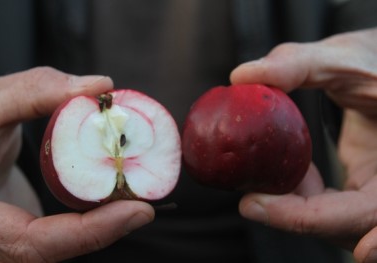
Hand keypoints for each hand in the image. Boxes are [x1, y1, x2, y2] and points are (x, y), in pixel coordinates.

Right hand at [0, 67, 154, 261]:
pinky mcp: (17, 231)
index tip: (139, 211)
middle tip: (144, 204)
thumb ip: (36, 91)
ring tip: (134, 198)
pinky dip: (88, 222)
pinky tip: (110, 197)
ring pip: (57, 250)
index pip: (31, 244)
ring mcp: (0, 242)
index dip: (90, 233)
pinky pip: (56, 237)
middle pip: (52, 254)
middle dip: (103, 232)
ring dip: (100, 228)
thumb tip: (99, 86)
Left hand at [230, 28, 376, 261]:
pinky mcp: (365, 188)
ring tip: (264, 181)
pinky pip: (333, 206)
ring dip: (295, 209)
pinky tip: (290, 169)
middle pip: (346, 229)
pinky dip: (304, 196)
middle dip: (293, 219)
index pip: (361, 213)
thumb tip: (240, 76)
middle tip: (249, 200)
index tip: (251, 205)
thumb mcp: (345, 57)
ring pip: (337, 223)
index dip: (303, 217)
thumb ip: (298, 65)